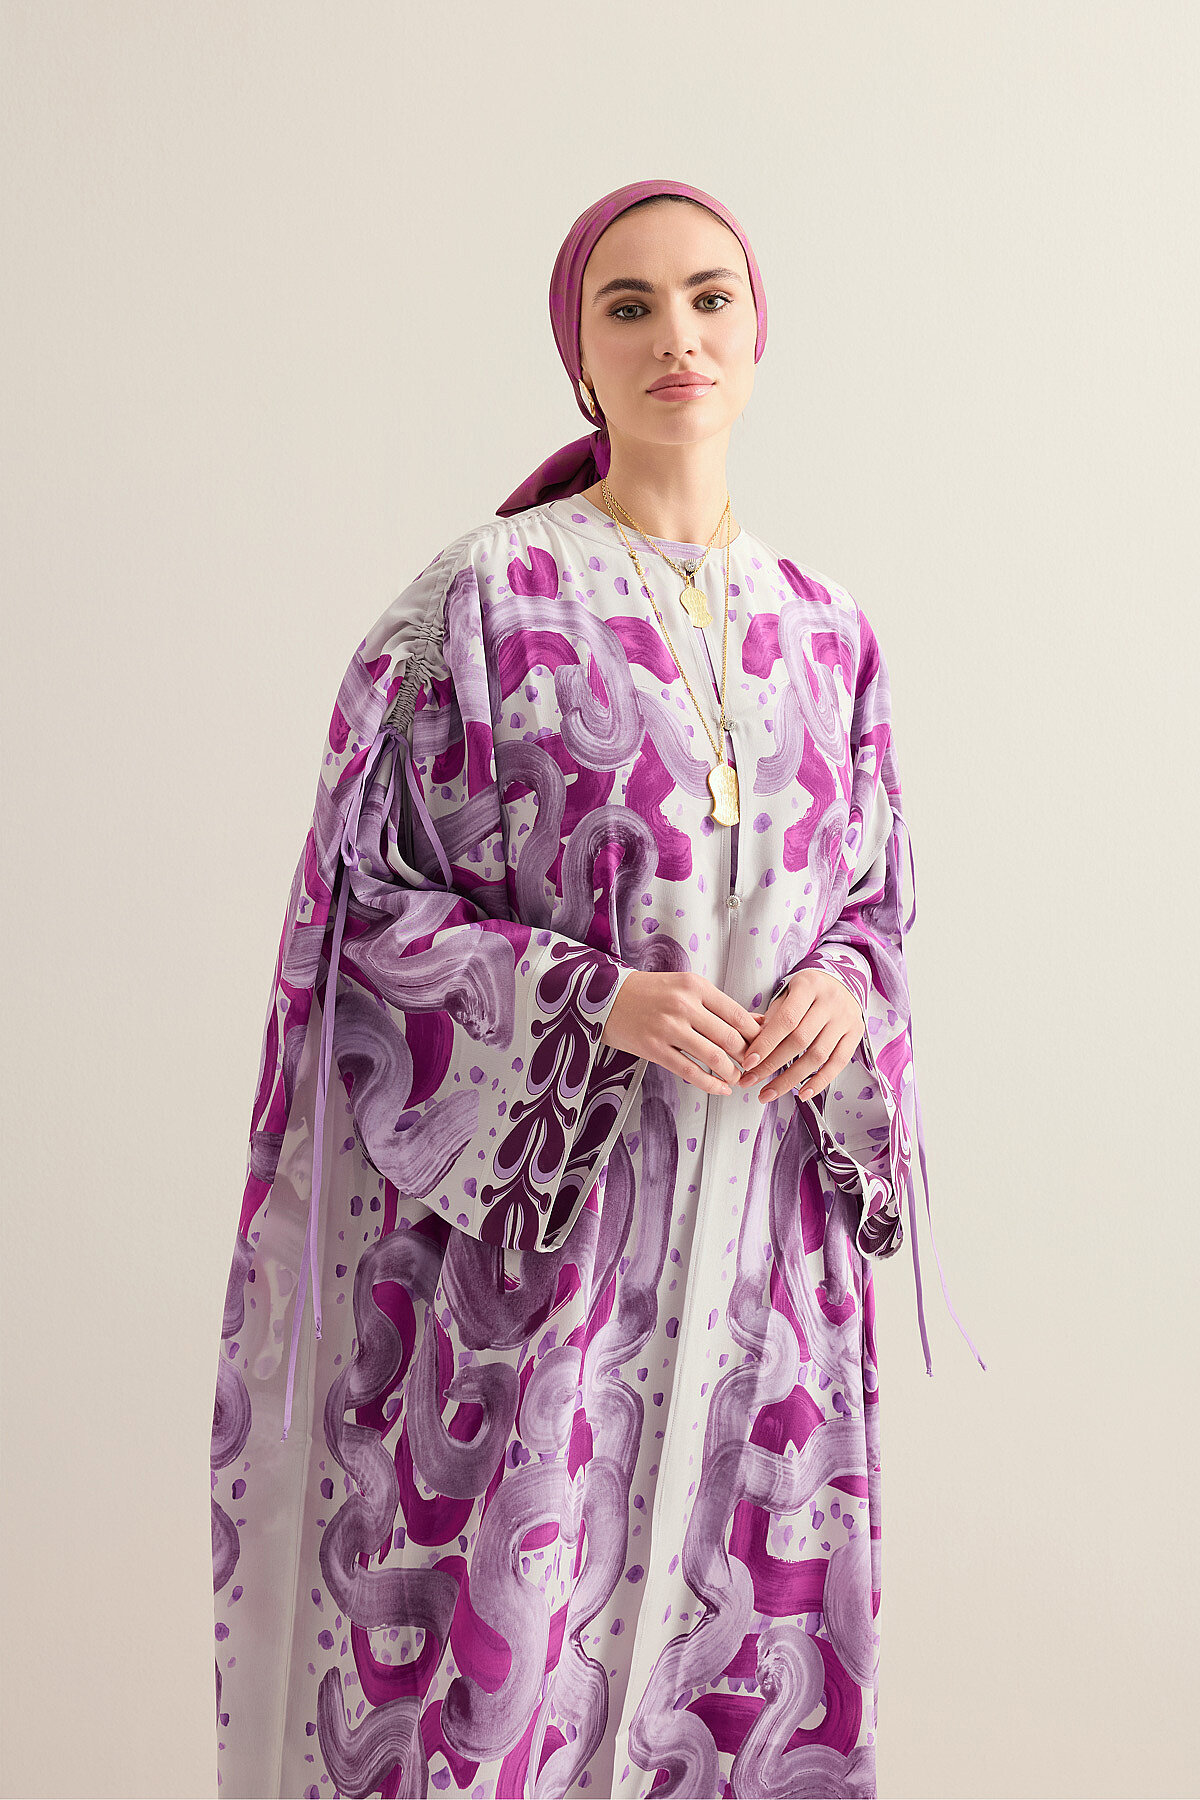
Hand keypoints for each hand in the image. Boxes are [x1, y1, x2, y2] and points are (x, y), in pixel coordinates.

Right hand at [601, 970, 762, 1096]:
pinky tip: (720, 1089)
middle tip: (754, 1066)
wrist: (606, 997)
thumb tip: (757, 1023)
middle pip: (729, 1038)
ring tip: (738, 1079)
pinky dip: (710, 1084)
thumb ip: (719, 1005)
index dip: (756, 1035)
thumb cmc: (652, 992)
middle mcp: (683, 1005)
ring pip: (713, 1057)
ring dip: (731, 1073)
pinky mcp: (654, 1049)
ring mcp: (668, 1028)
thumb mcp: (686, 987)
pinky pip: (690, 1072)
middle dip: (747, 1057)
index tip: (764, 1046)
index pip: (737, 1014)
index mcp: (695, 986)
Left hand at [735, 970, 865, 1103]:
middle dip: (772, 1065)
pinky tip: (802, 1094)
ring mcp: (846, 1018)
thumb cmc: (807, 991)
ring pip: (818, 1056)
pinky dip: (820, 1082)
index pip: (785, 1020)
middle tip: (751, 1081)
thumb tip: (752, 1047)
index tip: (748, 1063)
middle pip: (800, 1040)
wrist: (843, 982)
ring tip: (770, 1093)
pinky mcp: (856, 1033)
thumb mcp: (786, 993)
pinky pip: (838, 1063)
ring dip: (791, 1079)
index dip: (766, 1044)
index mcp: (808, 986)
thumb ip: (771, 1017)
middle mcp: (830, 1001)